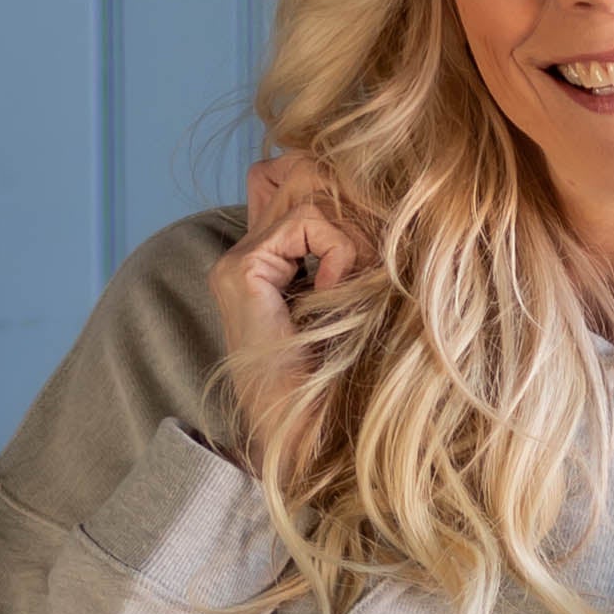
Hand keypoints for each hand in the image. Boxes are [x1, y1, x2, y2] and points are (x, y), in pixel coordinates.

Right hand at [210, 151, 372, 446]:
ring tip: (355, 281)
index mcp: (265, 262)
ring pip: (307, 188)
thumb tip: (377, 190)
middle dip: (352, 203)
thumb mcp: (358, 299)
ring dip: (352, 231)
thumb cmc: (346, 383)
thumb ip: (353, 247)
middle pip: (300, 169)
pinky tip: (335, 295)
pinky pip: (307, 221)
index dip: (340, 192)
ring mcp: (236, 264)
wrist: (315, 444)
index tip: (368, 249)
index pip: (291, 174)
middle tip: (370, 259)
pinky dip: (341, 253)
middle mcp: (242, 257)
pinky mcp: (241, 273)